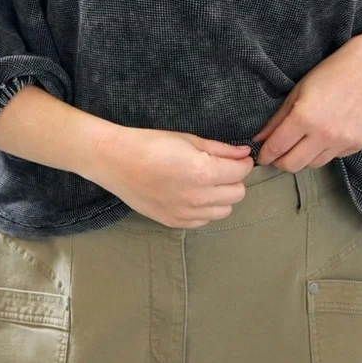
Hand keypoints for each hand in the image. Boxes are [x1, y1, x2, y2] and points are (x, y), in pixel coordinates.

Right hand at [90, 126, 254, 228]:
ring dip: (221, 196)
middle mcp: (199, 198)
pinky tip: (191, 194)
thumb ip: (220, 149)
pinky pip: (204, 220)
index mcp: (204, 172)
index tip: (235, 158)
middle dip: (234, 179)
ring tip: (205, 182)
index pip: (241, 173)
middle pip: (238, 194)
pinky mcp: (174, 223)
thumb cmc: (151, 143)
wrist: (117, 161)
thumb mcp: (188, 139)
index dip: (242, 163)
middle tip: (220, 168)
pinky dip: (205, 209)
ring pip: (224, 211)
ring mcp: (187, 214)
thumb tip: (245, 153)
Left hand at [250, 40, 361, 171]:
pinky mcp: (357, 145)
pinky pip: (333, 157)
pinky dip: (323, 151)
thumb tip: (258, 139)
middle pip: (293, 165)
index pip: (277, 148)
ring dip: (302, 158)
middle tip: (277, 154)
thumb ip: (277, 118)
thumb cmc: (330, 74)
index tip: (261, 156)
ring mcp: (343, 142)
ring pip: (313, 164)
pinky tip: (323, 136)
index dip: (265, 155)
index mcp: (304, 117)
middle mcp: (324, 134)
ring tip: (300, 144)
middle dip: (280, 162)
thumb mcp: (298, 91)